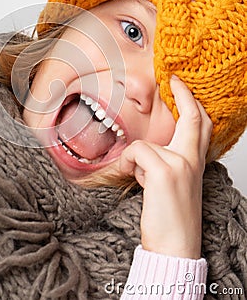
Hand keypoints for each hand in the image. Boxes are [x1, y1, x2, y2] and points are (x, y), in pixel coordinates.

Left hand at [116, 76, 212, 258]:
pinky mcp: (164, 172)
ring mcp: (180, 164)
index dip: (192, 103)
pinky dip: (127, 163)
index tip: (180, 86)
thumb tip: (146, 151)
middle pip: (193, 119)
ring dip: (134, 160)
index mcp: (195, 163)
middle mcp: (191, 160)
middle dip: (183, 95)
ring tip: (139, 179)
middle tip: (172, 80)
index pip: (201, 126)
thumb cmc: (170, 218)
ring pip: (145, 144)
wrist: (174, 247)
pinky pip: (136, 152)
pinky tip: (132, 179)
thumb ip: (166, 163)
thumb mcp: (174, 185)